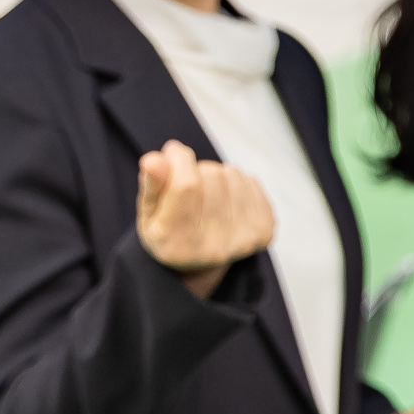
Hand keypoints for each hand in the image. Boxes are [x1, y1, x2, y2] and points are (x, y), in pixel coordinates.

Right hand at [137, 139, 275, 298]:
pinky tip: (226, 202)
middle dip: (197, 171)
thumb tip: (153, 159)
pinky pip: (250, 180)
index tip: (173, 152)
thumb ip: (151, 186)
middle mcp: (213, 247)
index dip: (179, 160)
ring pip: (231, 174)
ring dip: (218, 176)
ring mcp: (244, 239)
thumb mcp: (149, 213)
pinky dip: (236, 183)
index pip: (186, 185)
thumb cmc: (169, 231)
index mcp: (177, 244)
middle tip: (190, 188)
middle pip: (211, 175)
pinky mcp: (264, 230)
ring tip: (207, 196)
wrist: (200, 261)